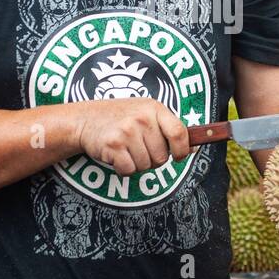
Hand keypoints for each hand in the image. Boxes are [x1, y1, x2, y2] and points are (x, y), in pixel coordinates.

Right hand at [74, 98, 189, 175]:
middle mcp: (142, 118)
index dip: (183, 150)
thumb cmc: (120, 117)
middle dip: (153, 159)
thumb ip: (168, 128)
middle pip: (162, 156)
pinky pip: (129, 170)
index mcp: (154, 108)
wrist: (84, 119)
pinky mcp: (113, 145)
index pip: (179, 132)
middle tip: (139, 148)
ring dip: (137, 164)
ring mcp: (127, 131)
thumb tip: (194, 149)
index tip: (178, 155)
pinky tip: (117, 155)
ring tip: (126, 149)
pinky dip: (123, 169)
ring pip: (146, 165)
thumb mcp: (146, 112)